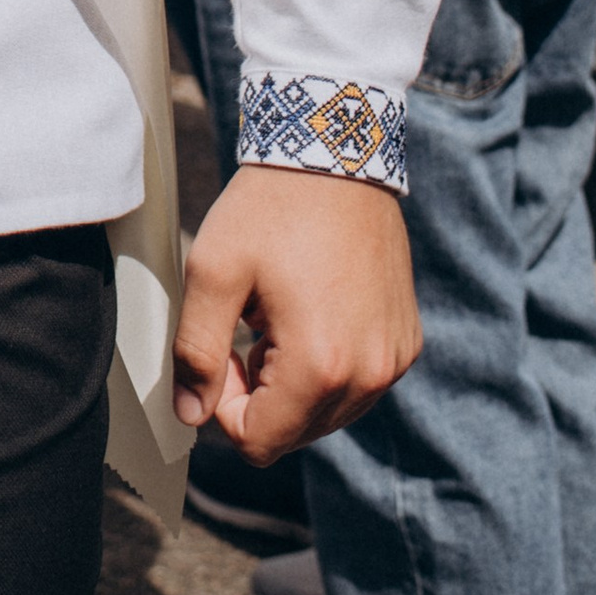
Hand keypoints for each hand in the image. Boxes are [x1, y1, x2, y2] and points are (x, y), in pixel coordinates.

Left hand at [172, 166, 419, 461]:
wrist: (335, 153)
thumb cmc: (271, 206)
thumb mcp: (213, 272)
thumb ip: (195, 351)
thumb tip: (190, 414)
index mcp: (321, 365)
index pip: (259, 441)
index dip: (224, 405)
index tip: (219, 352)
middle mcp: (369, 375)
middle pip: (295, 434)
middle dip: (260, 395)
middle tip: (244, 328)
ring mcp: (394, 360)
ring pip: (328, 414)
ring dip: (294, 384)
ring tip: (277, 317)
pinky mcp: (406, 342)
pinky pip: (358, 385)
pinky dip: (329, 366)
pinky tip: (311, 311)